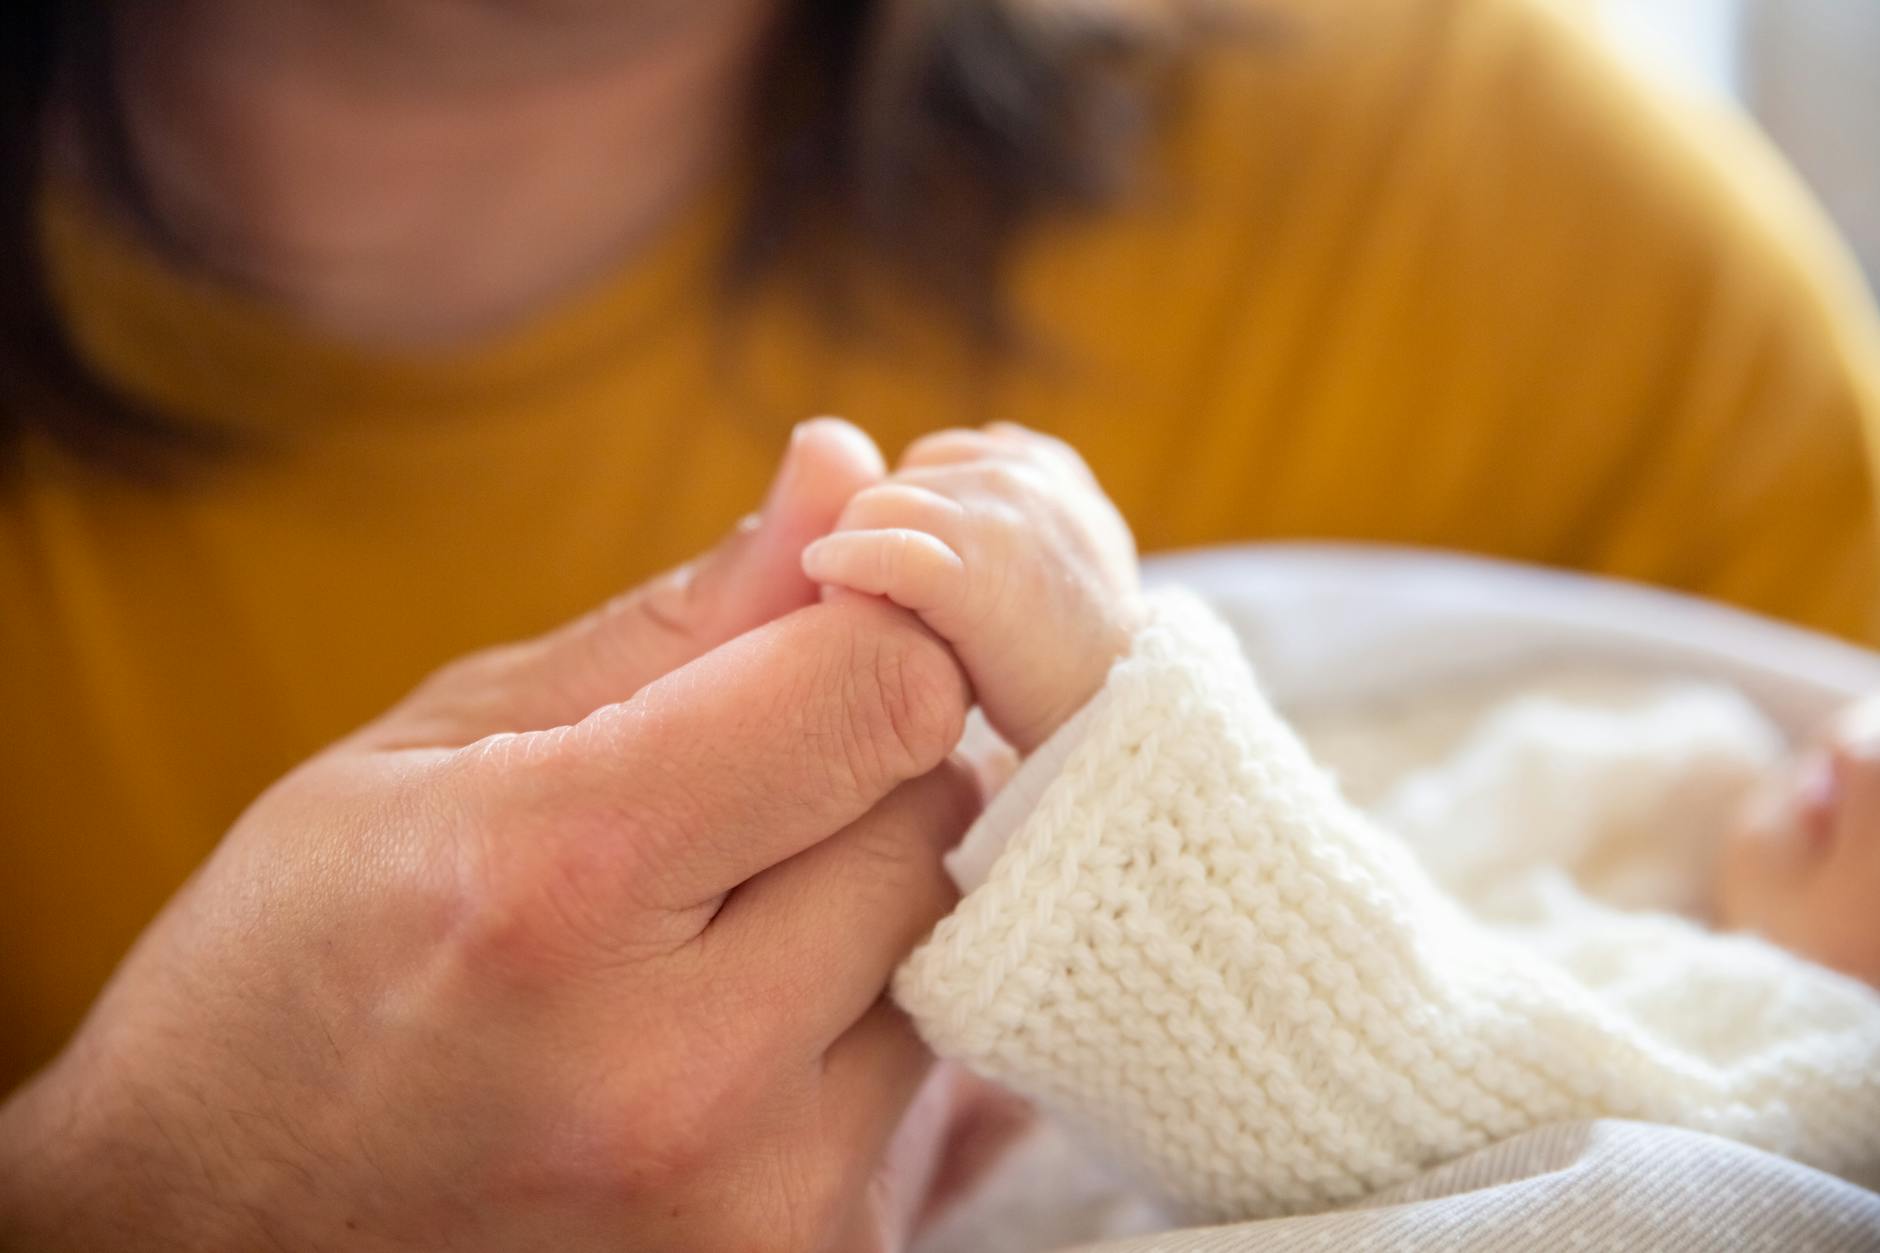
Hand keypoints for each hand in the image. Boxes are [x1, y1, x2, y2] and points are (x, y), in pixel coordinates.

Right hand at [0, 420, 977, 1251]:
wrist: (216, 1248)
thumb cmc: (294, 981)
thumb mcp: (436, 754)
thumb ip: (672, 624)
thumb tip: (844, 475)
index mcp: (561, 886)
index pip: (880, 694)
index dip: (875, 626)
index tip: (827, 621)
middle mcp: (682, 1072)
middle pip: (936, 820)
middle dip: (867, 769)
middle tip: (739, 797)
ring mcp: (759, 1205)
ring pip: (959, 952)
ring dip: (876, 906)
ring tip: (717, 932)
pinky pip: (942, 1085)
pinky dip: (874, 1027)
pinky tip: (742, 1033)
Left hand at [803, 423, 1139, 752]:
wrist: (1118, 722)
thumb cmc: (1074, 660)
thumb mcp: (1061, 564)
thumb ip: (1009, 520)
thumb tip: (940, 506)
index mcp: (1046, 471)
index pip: (935, 462)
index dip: (908, 516)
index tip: (906, 575)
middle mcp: (1026, 479)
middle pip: (898, 484)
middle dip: (879, 536)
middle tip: (883, 603)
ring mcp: (1004, 519)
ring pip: (874, 508)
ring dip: (853, 554)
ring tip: (864, 609)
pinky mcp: (979, 573)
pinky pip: (883, 549)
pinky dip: (845, 562)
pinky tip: (828, 578)